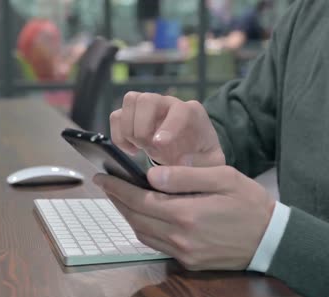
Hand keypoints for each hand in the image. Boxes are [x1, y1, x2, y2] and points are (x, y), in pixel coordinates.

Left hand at [93, 166, 275, 270]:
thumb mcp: (223, 178)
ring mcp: (184, 253)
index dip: (118, 188)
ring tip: (120, 197)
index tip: (102, 176)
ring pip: (143, 234)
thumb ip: (185, 176)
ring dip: (127, 215)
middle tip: (105, 184)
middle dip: (117, 200)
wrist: (272, 239)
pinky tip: (142, 217)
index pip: (140, 200)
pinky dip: (143, 230)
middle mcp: (181, 237)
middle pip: (136, 218)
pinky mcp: (189, 262)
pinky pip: (156, 245)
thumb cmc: (250, 203)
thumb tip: (150, 175)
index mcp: (187, 213)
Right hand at [110, 92, 224, 166]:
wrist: (191, 152)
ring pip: (130, 101)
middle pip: (147, 99)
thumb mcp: (211, 164)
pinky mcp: (133, 116)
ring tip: (138, 148)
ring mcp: (149, 107)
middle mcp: (169, 103)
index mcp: (192, 113)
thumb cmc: (201, 156)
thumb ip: (201, 164)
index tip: (159, 145)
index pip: (179, 110)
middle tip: (147, 148)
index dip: (168, 126)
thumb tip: (181, 161)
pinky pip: (117, 116)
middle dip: (142, 127)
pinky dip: (118, 135)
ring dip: (129, 129)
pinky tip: (132, 150)